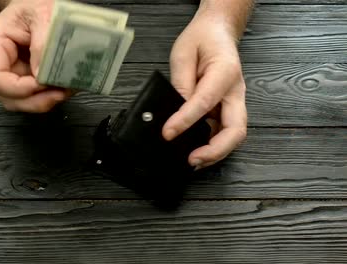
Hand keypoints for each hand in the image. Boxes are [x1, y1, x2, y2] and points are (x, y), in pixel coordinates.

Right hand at [0, 0, 71, 112]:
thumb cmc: (35, 5)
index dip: (19, 89)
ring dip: (45, 101)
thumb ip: (41, 42)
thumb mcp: (41, 14)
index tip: (43, 84)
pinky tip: (65, 87)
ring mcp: (11, 74)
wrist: (39, 5)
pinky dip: (51, 96)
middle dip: (36, 101)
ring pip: (22, 102)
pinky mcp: (26, 80)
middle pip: (8, 97)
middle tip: (60, 93)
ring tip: (66, 90)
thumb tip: (41, 74)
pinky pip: (35, 97)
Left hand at [162, 9, 247, 169]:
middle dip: (216, 150)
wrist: (217, 32)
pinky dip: (212, 145)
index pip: (205, 102)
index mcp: (225, 72)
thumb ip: (181, 84)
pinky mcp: (228, 109)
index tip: (167, 133)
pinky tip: (196, 150)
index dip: (185, 121)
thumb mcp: (183, 54)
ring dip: (215, 152)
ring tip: (192, 160)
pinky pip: (223, 132)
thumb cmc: (202, 39)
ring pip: (233, 136)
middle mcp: (235, 92)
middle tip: (192, 160)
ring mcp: (234, 102)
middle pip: (236, 130)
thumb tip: (174, 112)